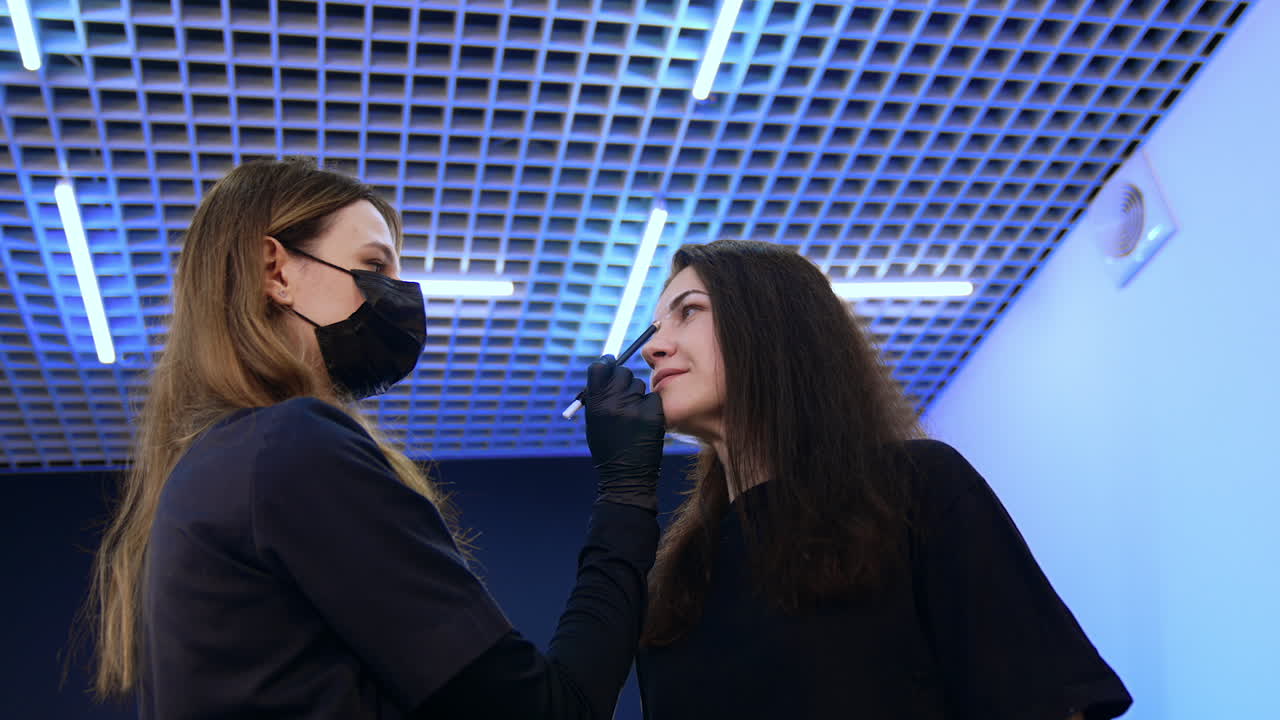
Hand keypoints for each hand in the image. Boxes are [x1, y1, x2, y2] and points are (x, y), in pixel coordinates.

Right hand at [584, 355, 664, 511]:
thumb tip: (607, 369)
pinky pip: (653, 397)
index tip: (610, 363)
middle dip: (623, 379)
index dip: (606, 363)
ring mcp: (635, 407)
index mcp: (595, 404)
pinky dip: (650, 405)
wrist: (626, 476)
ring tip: (632, 415)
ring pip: (639, 384)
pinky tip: (645, 421)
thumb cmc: (608, 449)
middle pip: (622, 372)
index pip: (599, 368)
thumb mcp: (594, 422)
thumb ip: (598, 396)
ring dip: (637, 394)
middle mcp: (614, 402)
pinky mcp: (653, 414)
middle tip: (624, 391)